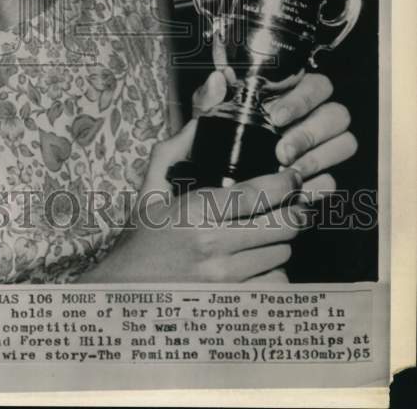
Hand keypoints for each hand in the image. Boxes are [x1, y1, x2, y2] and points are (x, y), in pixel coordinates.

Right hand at [84, 113, 307, 283]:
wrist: (127, 287)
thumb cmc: (144, 234)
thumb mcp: (152, 186)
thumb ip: (177, 148)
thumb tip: (202, 115)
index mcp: (197, 211)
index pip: (259, 194)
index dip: (286, 182)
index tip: (292, 176)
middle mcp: (213, 246)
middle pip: (283, 225)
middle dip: (292, 211)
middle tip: (290, 204)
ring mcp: (224, 279)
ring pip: (282, 254)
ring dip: (281, 242)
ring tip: (269, 232)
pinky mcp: (231, 303)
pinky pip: (275, 285)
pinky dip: (274, 272)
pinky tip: (260, 262)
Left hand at [207, 37, 357, 192]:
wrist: (220, 179)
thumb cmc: (221, 135)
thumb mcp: (209, 114)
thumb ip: (211, 96)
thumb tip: (218, 78)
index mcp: (292, 95)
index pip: (316, 85)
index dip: (302, 100)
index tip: (277, 117)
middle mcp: (315, 117)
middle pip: (337, 114)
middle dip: (310, 133)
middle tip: (281, 151)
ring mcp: (325, 146)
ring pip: (346, 143)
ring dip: (318, 158)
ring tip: (288, 171)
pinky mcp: (324, 176)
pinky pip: (335, 179)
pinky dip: (318, 186)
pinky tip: (298, 191)